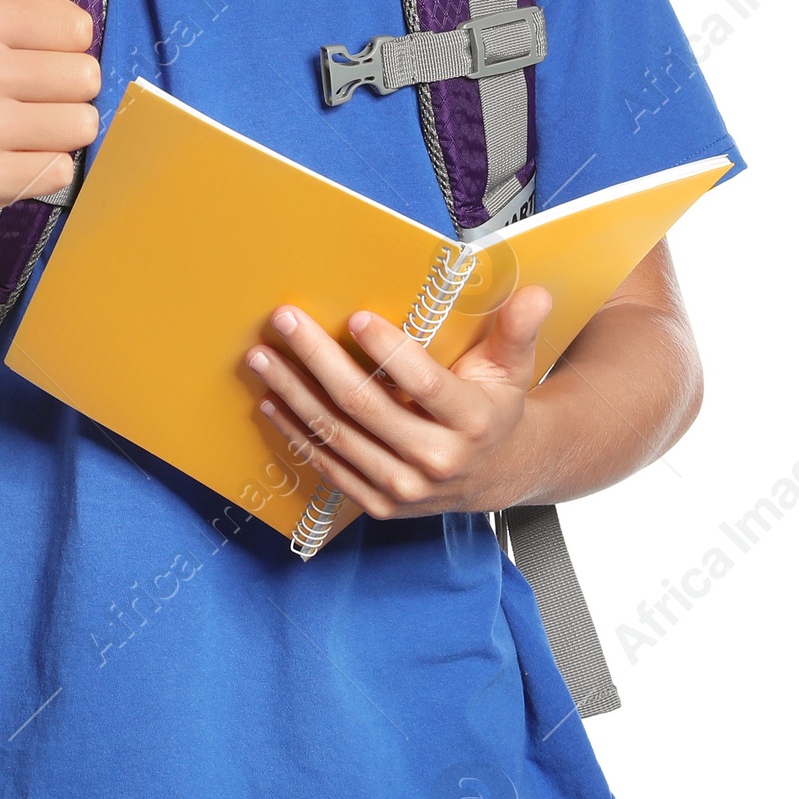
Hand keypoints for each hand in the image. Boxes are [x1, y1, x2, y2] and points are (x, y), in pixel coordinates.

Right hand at [0, 0, 100, 205]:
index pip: (78, 27)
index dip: (65, 38)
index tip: (32, 45)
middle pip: (85, 78)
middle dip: (68, 82)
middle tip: (30, 86)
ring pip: (79, 125)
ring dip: (61, 123)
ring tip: (25, 116)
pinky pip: (61, 171)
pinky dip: (46, 164)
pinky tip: (15, 150)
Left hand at [245, 285, 554, 519]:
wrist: (498, 474)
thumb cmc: (496, 406)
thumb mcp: (513, 367)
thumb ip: (518, 329)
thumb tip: (535, 293)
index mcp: (472, 421)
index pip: (424, 384)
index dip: (389, 351)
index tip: (355, 317)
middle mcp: (437, 460)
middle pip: (365, 406)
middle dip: (318, 359)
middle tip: (285, 321)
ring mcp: (404, 488)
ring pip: (337, 436)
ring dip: (293, 394)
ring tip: (262, 357)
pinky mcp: (379, 504)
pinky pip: (328, 466)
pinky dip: (295, 433)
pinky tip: (271, 402)